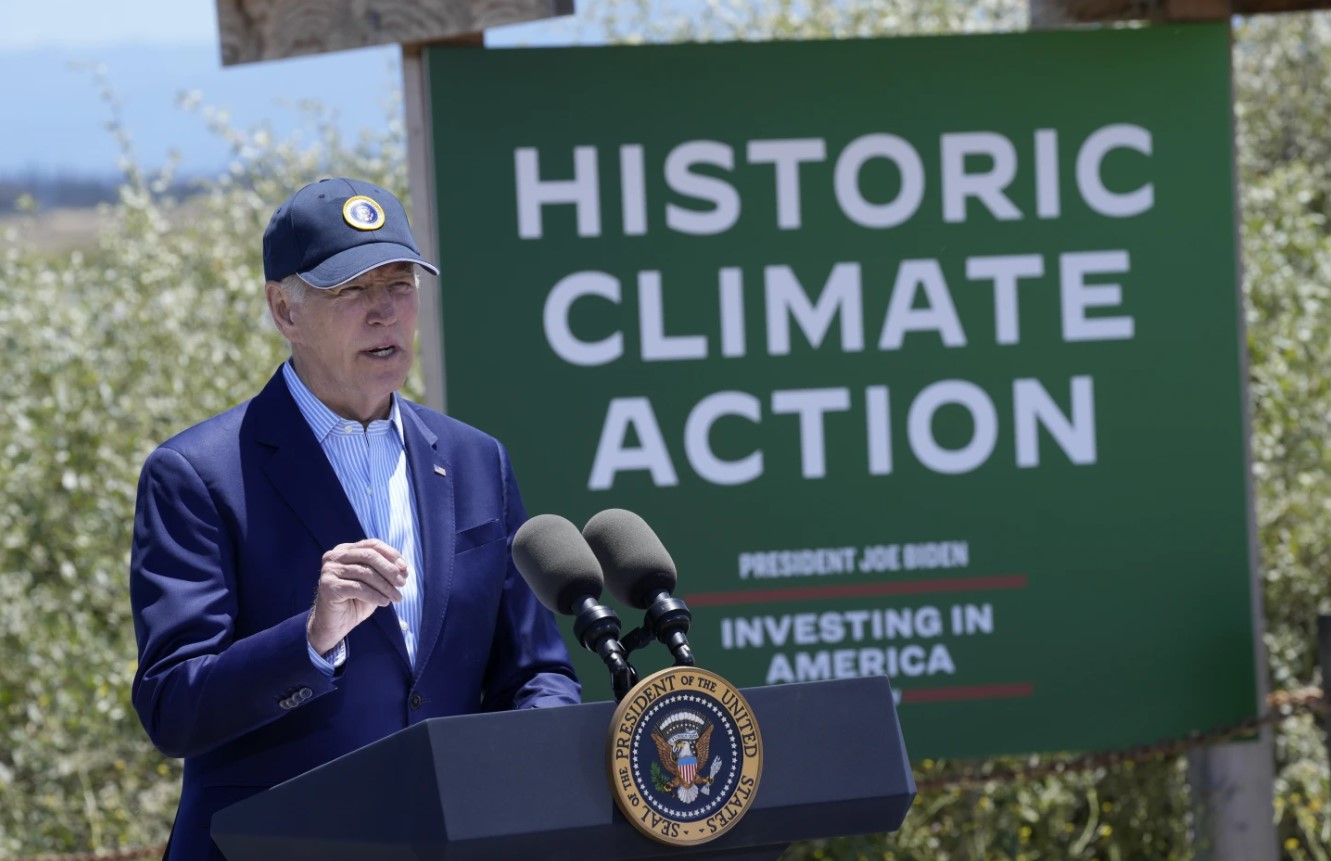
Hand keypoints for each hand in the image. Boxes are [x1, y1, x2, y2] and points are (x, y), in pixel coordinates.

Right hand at [307, 538, 407, 654]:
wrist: (334, 625)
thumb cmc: (355, 602)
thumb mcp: (374, 584)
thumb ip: (386, 572)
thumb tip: (404, 568)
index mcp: (345, 550)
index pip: (372, 545)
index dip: (391, 555)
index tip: (405, 569)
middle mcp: (334, 556)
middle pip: (369, 556)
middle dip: (390, 570)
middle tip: (402, 583)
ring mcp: (329, 570)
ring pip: (365, 573)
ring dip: (385, 586)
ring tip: (397, 597)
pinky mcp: (328, 586)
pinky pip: (358, 588)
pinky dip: (375, 595)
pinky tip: (385, 602)